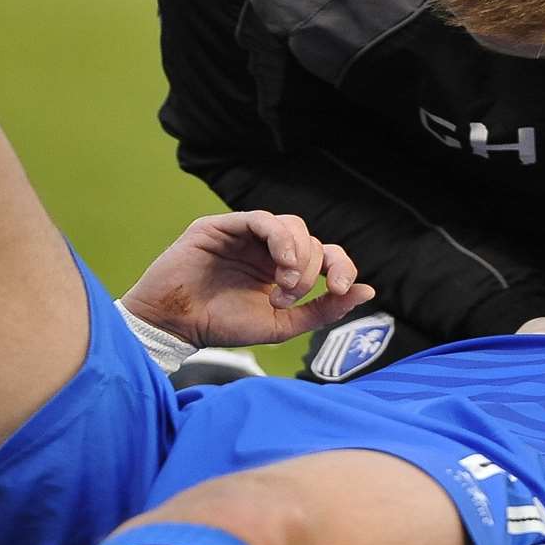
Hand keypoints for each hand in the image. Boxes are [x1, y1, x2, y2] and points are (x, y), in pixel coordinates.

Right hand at [122, 211, 375, 348]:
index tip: (339, 289)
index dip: (341, 267)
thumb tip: (369, 292)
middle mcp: (266, 249)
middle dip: (311, 270)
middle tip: (289, 297)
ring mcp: (245, 234)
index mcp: (282, 270)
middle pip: (312, 241)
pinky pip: (261, 219)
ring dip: (298, 255)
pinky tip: (280, 263)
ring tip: (283, 285)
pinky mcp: (222, 225)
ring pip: (292, 226)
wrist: (176, 325)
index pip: (325, 256)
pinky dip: (279, 238)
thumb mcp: (282, 326)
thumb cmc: (222, 325)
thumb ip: (322, 309)